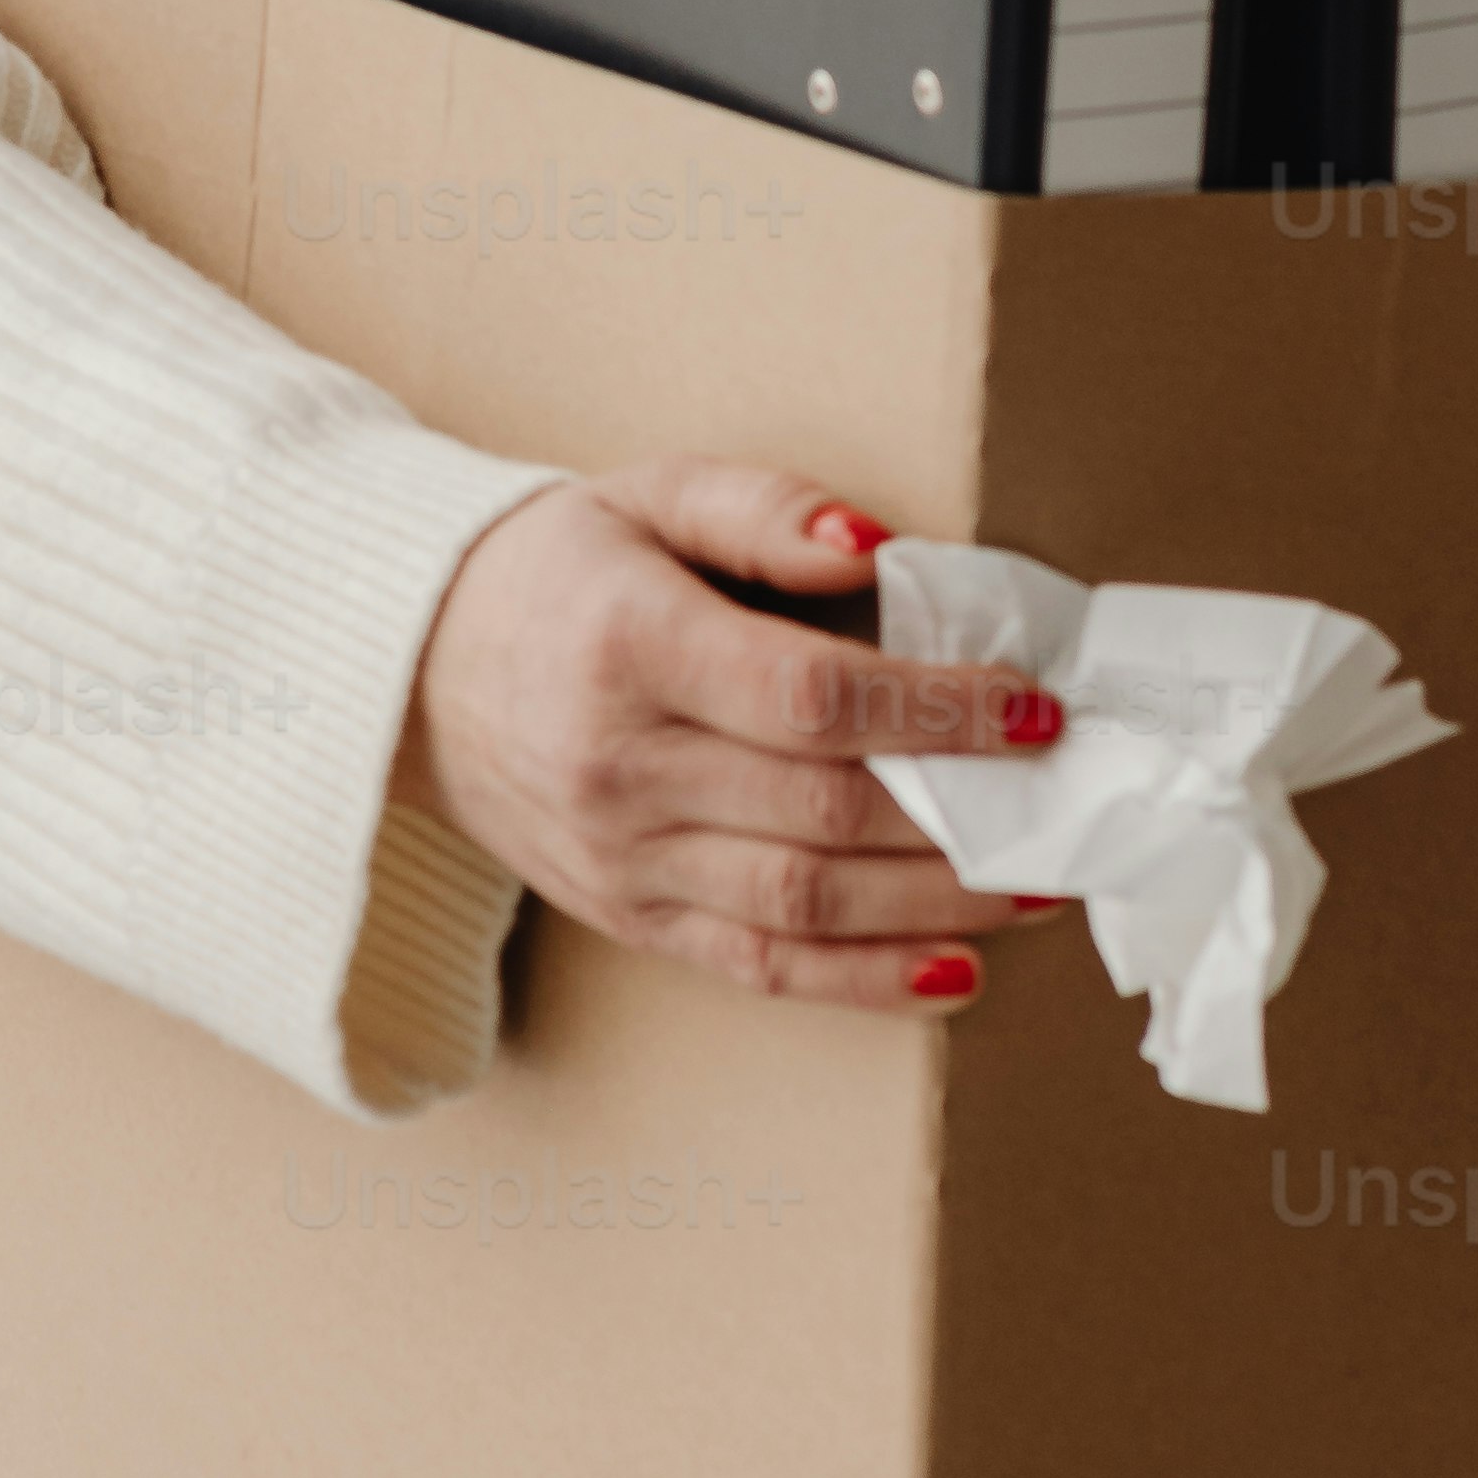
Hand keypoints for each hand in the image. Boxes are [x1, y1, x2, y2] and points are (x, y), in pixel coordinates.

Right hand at [390, 460, 1072, 1011]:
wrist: (413, 668)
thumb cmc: (554, 572)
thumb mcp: (645, 495)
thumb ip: (764, 509)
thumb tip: (879, 546)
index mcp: (630, 645)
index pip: (811, 698)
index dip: (936, 710)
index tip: (1031, 705)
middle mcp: (620, 765)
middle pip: (824, 812)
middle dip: (963, 812)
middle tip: (1064, 801)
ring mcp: (621, 857)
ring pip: (806, 903)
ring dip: (938, 903)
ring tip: (1036, 881)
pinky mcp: (628, 917)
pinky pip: (760, 968)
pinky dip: (865, 982)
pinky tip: (952, 971)